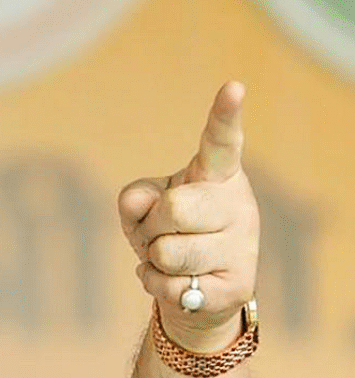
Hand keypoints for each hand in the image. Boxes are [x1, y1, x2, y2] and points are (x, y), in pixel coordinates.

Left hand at [118, 82, 259, 351]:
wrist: (193, 290)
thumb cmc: (166, 234)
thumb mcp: (142, 209)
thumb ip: (135, 198)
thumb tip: (140, 203)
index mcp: (216, 175)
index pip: (221, 141)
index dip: (225, 116)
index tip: (233, 86)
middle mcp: (238, 204)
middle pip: (174, 208)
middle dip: (151, 226)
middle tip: (162, 233)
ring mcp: (243, 245)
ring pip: (168, 252)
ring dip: (154, 259)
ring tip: (172, 260)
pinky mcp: (238, 285)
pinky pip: (172, 286)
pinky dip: (156, 284)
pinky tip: (177, 283)